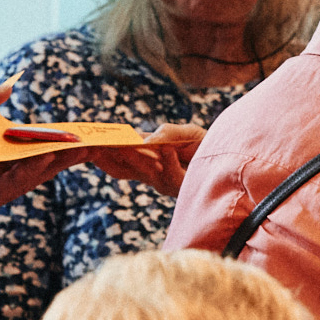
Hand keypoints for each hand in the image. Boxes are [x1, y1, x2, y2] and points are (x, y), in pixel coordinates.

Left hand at [0, 87, 197, 222]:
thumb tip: (8, 87)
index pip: (22, 140)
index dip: (45, 134)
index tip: (69, 127)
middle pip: (35, 155)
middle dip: (62, 147)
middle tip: (89, 139)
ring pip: (36, 168)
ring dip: (60, 158)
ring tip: (84, 147)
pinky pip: (23, 180)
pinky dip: (40, 168)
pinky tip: (56, 157)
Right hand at [86, 123, 203, 195]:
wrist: (234, 159)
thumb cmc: (206, 145)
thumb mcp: (184, 133)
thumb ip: (166, 134)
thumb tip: (145, 141)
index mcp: (146, 160)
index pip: (116, 160)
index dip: (100, 153)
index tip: (85, 143)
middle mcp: (151, 174)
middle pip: (120, 168)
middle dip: (107, 157)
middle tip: (92, 146)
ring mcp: (164, 182)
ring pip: (142, 170)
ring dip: (134, 157)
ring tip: (125, 144)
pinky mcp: (181, 186)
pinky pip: (169, 174)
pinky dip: (167, 160)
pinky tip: (167, 150)